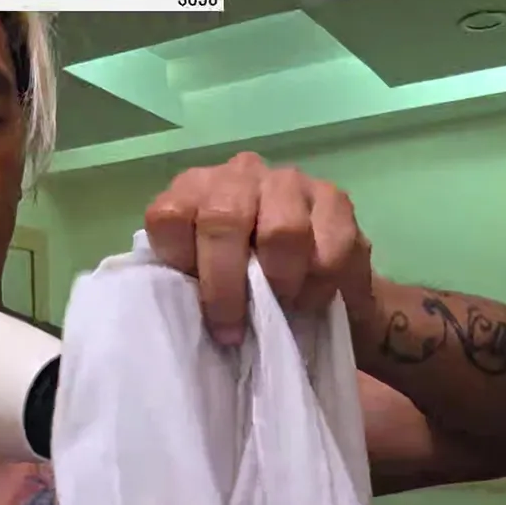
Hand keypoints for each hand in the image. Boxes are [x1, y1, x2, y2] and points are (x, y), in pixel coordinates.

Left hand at [145, 152, 374, 345]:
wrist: (306, 274)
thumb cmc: (239, 278)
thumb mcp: (201, 277)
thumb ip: (186, 280)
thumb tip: (182, 310)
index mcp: (194, 189)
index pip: (170, 215)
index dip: (179, 260)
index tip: (192, 298)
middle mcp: (239, 174)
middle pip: (225, 218)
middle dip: (226, 286)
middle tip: (233, 330)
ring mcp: (288, 181)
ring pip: (284, 231)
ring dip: (280, 282)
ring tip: (280, 305)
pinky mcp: (335, 199)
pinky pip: (329, 248)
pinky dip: (317, 286)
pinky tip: (309, 298)